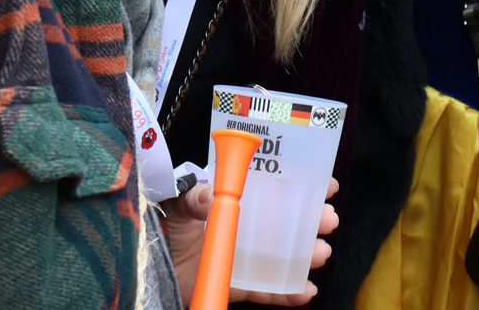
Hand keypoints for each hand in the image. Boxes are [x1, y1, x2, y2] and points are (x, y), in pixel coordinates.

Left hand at [165, 178, 337, 304]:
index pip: (278, 188)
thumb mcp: (179, 202)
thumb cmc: (166, 225)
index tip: (326, 184)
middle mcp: (250, 227)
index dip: (305, 185)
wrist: (150, 264)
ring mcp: (248, 257)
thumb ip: (196, 196)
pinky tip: (306, 290)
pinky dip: (290, 293)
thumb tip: (212, 194)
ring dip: (308, 255)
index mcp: (240, 200)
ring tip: (320, 253)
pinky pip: (270, 291)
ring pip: (287, 257)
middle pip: (290, 223)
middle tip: (328, 219)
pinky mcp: (242, 285)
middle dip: (314, 220)